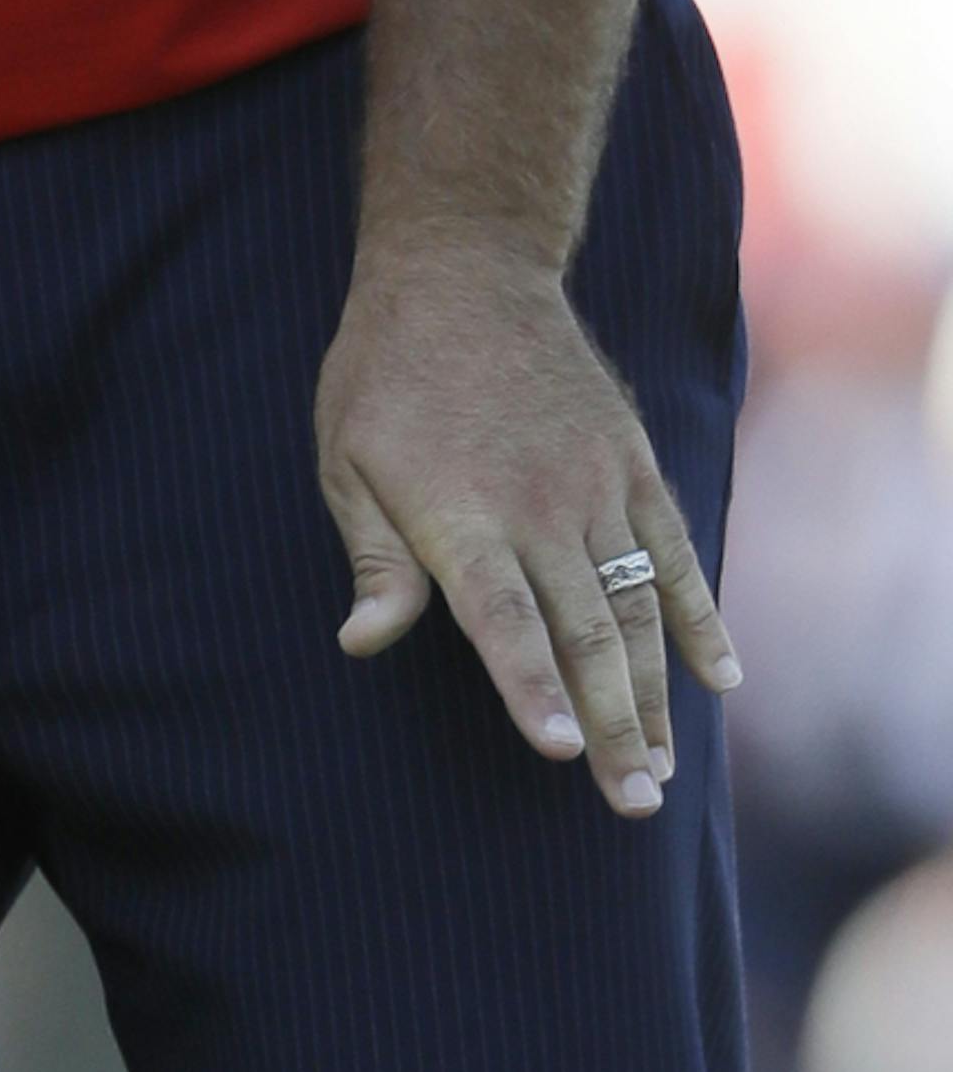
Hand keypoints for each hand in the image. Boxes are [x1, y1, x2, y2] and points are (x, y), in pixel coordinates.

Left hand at [313, 240, 740, 816]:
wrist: (465, 269)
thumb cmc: (387, 373)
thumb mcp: (347, 458)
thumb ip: (373, 557)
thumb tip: (362, 640)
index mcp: (462, 514)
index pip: (504, 618)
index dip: (533, 687)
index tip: (564, 752)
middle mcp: (539, 507)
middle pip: (585, 631)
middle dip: (614, 722)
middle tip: (633, 802)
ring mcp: (596, 485)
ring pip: (638, 605)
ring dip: (658, 692)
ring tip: (666, 769)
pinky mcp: (633, 464)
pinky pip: (674, 551)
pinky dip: (700, 616)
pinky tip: (722, 679)